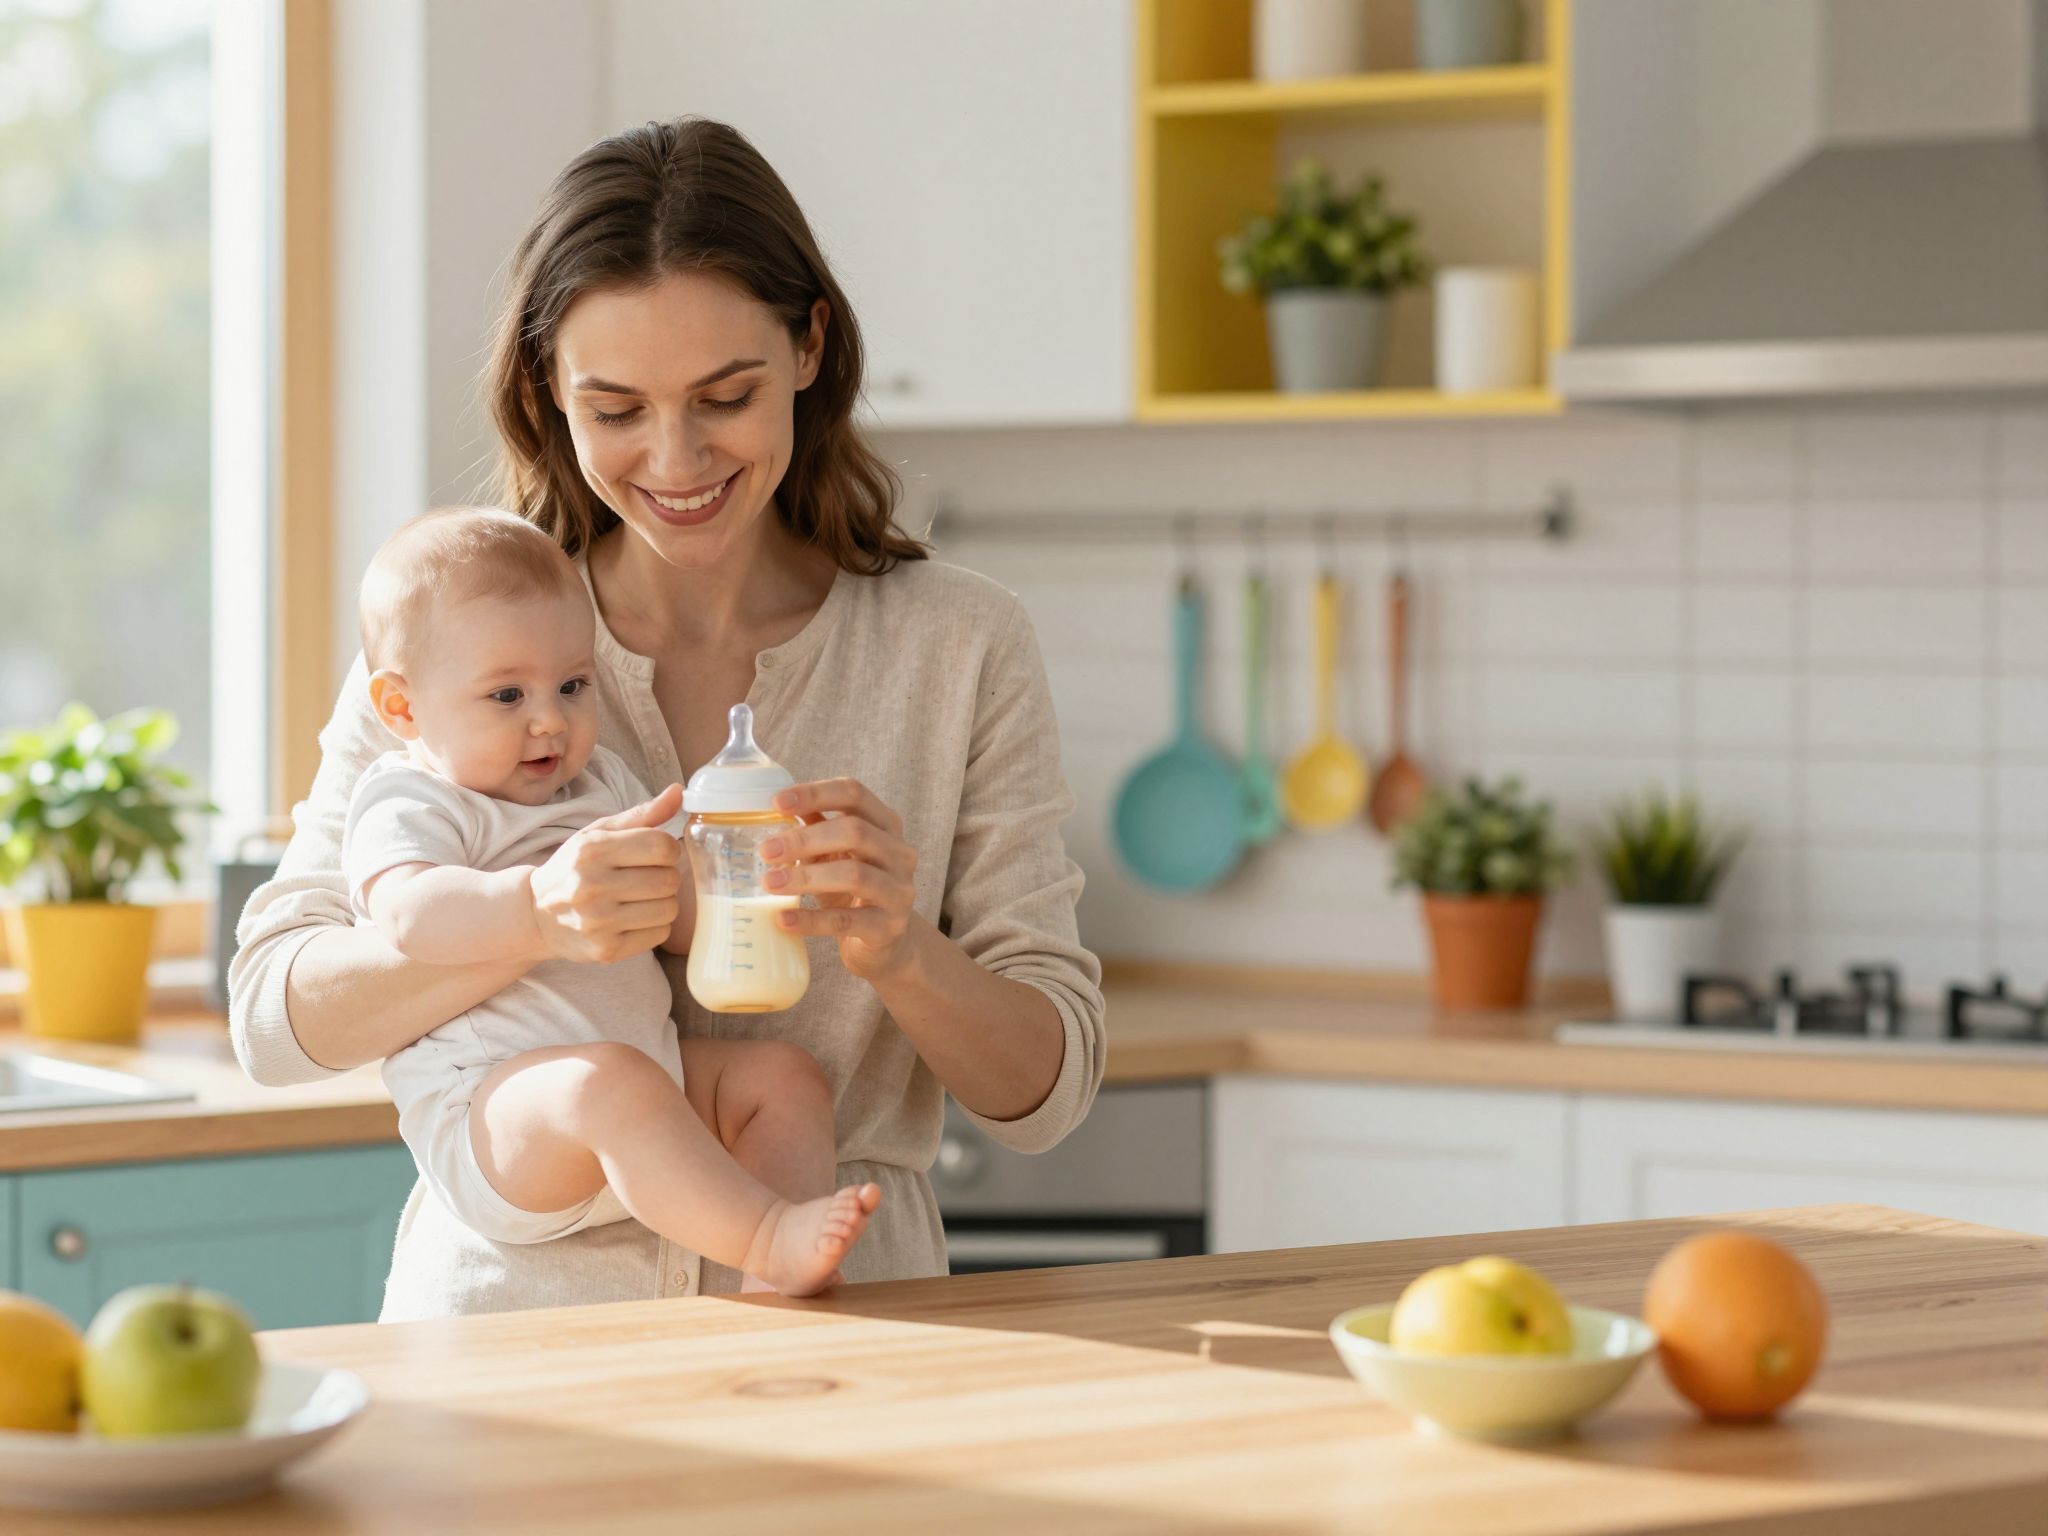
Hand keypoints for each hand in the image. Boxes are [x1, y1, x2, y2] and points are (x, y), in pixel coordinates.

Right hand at [528, 783, 682, 963]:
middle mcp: (591, 886)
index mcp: (592, 850)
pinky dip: (655, 926)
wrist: (535, 914)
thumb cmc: (575, 867)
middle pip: (669, 879)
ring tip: (642, 898)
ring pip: (668, 908)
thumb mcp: (600, 833)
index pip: (662, 846)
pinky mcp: (606, 950)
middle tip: (647, 876)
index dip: (669, 848)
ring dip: (663, 901)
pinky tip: (635, 918)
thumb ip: (642, 814)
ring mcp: (598, 922)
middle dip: (666, 875)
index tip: (657, 853)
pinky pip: (660, 934)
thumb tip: (679, 791)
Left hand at [761, 778, 919, 981]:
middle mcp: (900, 853)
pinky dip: (811, 920)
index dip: (815, 794)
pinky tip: (784, 918)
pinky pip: (845, 920)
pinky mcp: (889, 927)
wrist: (886, 942)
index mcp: (886, 825)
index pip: (855, 794)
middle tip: (767, 850)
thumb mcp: (836, 854)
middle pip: (855, 832)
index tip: (776, 803)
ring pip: (854, 875)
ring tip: (770, 883)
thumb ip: (814, 828)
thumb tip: (774, 808)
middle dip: (805, 839)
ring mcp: (898, 891)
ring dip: (806, 877)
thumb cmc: (854, 890)